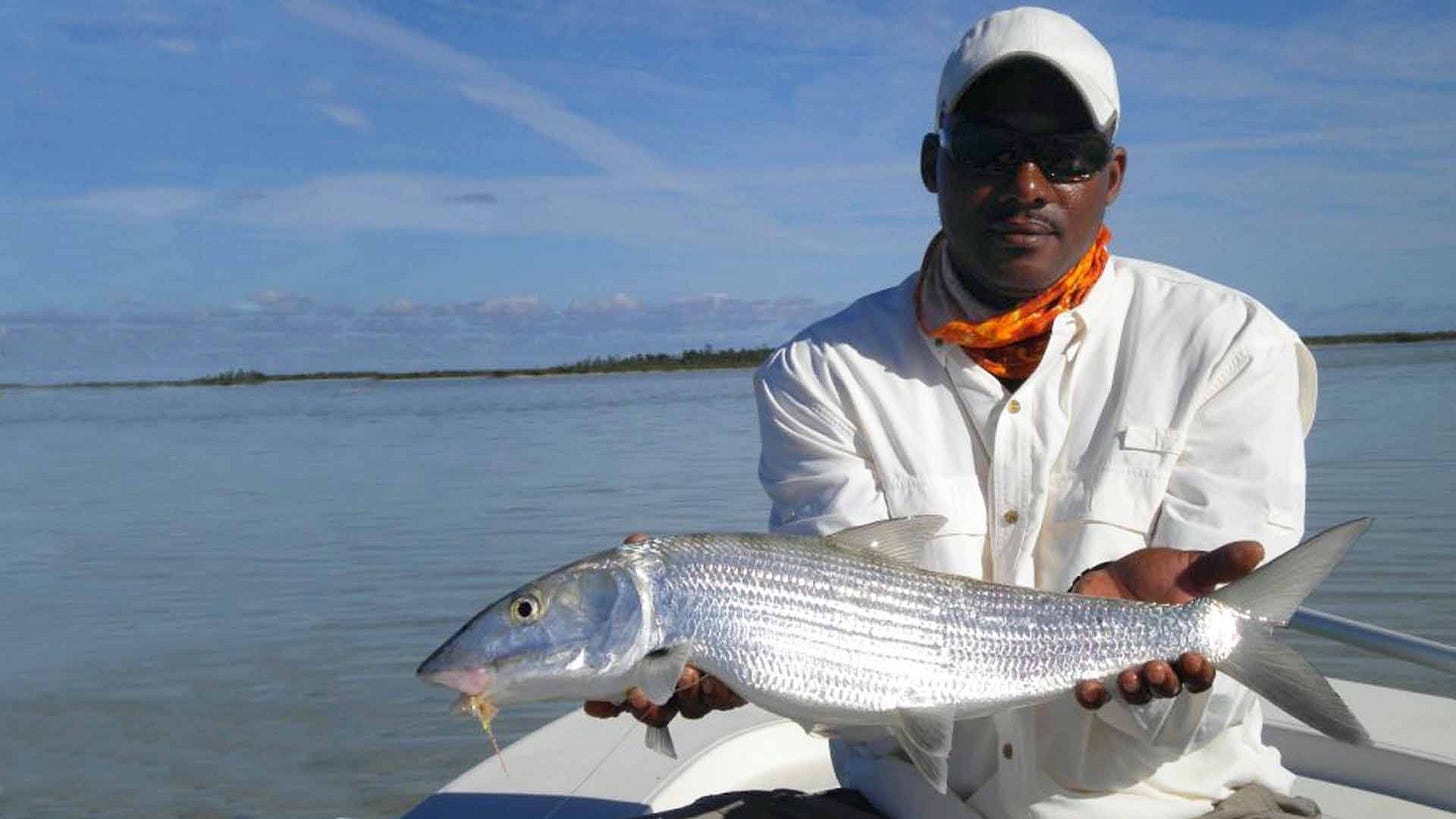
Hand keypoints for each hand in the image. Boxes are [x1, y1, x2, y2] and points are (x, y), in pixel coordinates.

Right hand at [583, 533, 746, 726]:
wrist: (749, 588)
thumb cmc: (697, 585)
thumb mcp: (670, 573)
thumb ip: (648, 565)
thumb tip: (634, 541)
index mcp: (649, 661)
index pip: (621, 690)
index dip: (606, 703)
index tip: (594, 705)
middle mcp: (674, 679)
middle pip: (653, 706)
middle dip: (643, 705)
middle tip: (637, 695)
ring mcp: (704, 685)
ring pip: (688, 705)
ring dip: (683, 696)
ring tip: (684, 677)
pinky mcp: (735, 684)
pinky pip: (726, 699)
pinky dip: (721, 696)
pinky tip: (718, 686)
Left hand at [1069, 540, 1263, 708]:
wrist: (1110, 573)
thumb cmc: (1155, 576)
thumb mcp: (1188, 568)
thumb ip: (1220, 565)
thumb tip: (1256, 549)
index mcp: (1187, 648)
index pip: (1200, 674)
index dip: (1200, 673)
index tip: (1196, 659)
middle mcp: (1160, 665)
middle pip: (1169, 688)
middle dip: (1166, 683)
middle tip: (1158, 668)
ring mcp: (1126, 668)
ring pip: (1136, 694)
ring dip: (1135, 691)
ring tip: (1130, 677)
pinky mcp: (1095, 667)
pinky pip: (1095, 694)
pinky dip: (1092, 696)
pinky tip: (1089, 688)